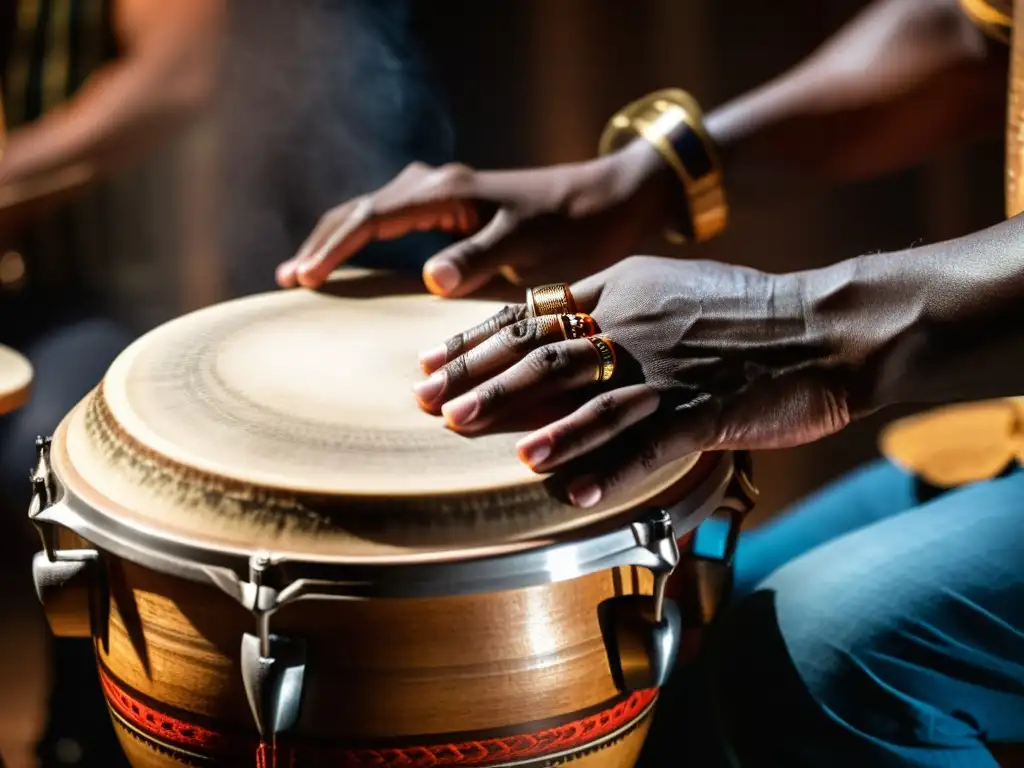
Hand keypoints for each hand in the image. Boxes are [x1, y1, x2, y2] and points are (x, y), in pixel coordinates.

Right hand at [276, 141, 678, 297]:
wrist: (613, 198)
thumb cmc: (577, 224)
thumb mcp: (531, 244)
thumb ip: (482, 258)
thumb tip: (430, 280)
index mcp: (446, 192)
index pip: (370, 217)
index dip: (333, 249)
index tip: (302, 280)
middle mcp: (438, 185)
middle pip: (361, 209)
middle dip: (322, 243)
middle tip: (288, 280)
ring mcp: (446, 193)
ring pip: (374, 210)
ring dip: (338, 238)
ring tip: (306, 271)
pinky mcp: (457, 206)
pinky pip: (395, 218)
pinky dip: (366, 237)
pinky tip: (357, 259)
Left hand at [412, 255, 863, 506]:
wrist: (829, 325)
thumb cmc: (747, 311)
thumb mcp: (670, 286)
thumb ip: (613, 304)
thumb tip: (553, 327)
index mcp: (624, 289)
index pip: (531, 314)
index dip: (474, 340)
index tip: (427, 362)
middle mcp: (637, 324)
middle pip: (545, 355)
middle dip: (481, 382)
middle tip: (429, 407)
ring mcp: (671, 368)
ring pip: (590, 399)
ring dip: (537, 425)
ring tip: (488, 444)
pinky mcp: (708, 408)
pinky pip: (650, 443)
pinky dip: (609, 467)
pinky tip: (571, 492)